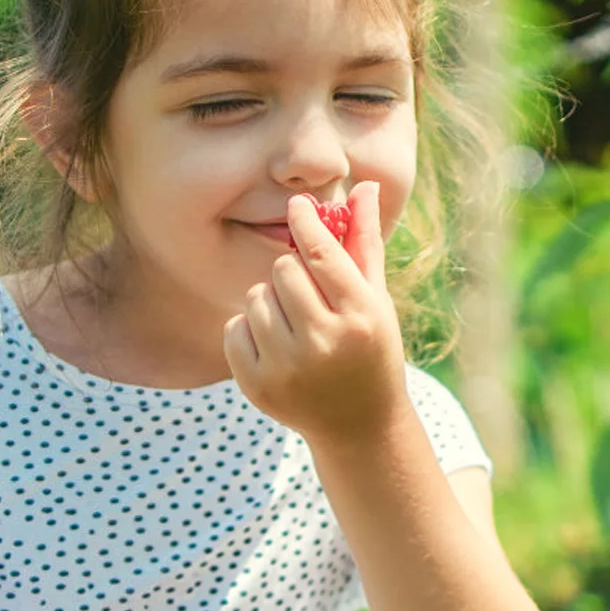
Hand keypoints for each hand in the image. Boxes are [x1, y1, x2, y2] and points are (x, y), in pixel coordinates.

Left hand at [223, 182, 410, 445]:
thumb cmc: (370, 349)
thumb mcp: (375, 299)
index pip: (321, 255)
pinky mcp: (258, 387)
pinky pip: (234, 329)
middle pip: (282, 271)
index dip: (306, 224)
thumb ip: (364, 243)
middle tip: (306, 294)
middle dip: (290, 274)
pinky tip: (274, 345)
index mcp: (359, 317)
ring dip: (269, 302)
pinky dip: (248, 330)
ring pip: (255, 298)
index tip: (296, 206)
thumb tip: (364, 186)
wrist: (359, 424)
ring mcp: (288, 369)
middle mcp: (323, 344)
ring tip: (293, 324)